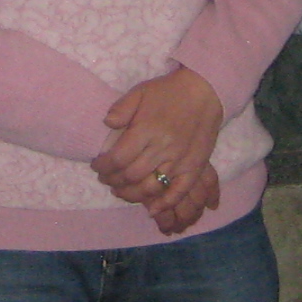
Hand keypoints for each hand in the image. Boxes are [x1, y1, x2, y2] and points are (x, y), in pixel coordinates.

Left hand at [93, 66, 224, 226]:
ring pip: (151, 188)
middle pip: (131, 176)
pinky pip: (179, 192)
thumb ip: (121, 108)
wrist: (205, 91)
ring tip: (121, 191)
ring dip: (132, 194)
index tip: (96, 166)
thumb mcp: (140, 92)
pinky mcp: (194, 168)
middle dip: (113, 181)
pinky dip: (164, 204)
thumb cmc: (169, 92)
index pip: (118, 158)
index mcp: (146, 130)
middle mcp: (162, 148)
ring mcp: (179, 161)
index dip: (103, 166)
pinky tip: (151, 210)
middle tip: (106, 179)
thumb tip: (107, 124)